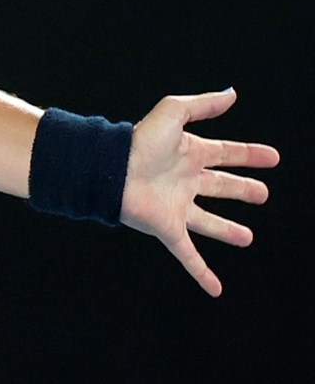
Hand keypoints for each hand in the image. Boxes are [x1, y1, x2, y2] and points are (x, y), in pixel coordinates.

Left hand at [120, 87, 279, 295]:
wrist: (110, 169)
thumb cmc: (139, 140)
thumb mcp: (173, 114)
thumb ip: (202, 104)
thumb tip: (232, 93)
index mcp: (188, 153)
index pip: (226, 153)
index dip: (249, 155)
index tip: (273, 157)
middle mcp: (185, 180)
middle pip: (220, 186)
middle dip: (242, 189)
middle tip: (263, 193)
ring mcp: (177, 206)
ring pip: (209, 222)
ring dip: (227, 230)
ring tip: (247, 237)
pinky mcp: (168, 228)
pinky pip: (188, 255)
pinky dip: (201, 273)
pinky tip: (215, 289)